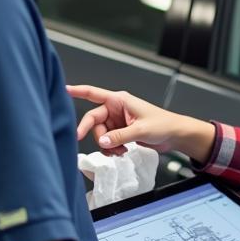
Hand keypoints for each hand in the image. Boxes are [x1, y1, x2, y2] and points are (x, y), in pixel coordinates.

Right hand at [66, 84, 214, 163]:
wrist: (174, 135)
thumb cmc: (162, 124)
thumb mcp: (140, 130)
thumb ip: (119, 136)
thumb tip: (102, 142)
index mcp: (119, 100)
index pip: (93, 94)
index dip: (78, 91)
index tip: (64, 89)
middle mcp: (116, 109)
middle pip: (94, 120)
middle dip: (96, 134)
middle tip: (96, 145)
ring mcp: (118, 121)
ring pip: (100, 133)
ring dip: (107, 145)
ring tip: (120, 150)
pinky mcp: (121, 132)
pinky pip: (107, 140)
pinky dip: (111, 148)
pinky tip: (122, 151)